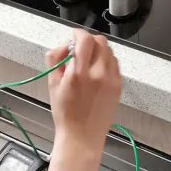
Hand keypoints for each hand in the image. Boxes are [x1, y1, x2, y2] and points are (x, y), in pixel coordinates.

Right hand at [47, 30, 121, 170]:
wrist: (82, 137)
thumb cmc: (66, 115)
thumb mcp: (52, 85)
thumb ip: (54, 60)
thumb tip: (62, 47)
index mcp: (78, 74)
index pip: (84, 40)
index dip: (77, 33)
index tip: (73, 37)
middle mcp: (97, 74)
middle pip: (99, 41)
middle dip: (88, 41)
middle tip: (79, 50)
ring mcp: (111, 80)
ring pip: (109, 51)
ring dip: (98, 51)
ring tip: (88, 62)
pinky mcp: (118, 86)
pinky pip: (115, 64)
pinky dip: (106, 62)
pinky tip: (97, 72)